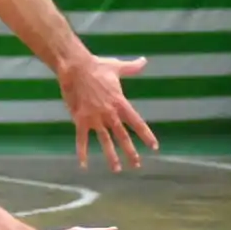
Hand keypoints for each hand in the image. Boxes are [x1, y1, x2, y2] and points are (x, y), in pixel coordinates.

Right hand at [59, 56, 157, 170]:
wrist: (76, 67)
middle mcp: (110, 113)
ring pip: (105, 141)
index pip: (137, 122)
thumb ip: (132, 67)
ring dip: (111, 156)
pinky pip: (82, 139)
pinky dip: (82, 153)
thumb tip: (144, 60)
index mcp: (120, 102)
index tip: (154, 147)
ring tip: (116, 169)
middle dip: (131, 152)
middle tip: (137, 164)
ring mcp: (95, 118)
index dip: (146, 135)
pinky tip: (83, 165)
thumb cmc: (97, 66)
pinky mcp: (80, 119)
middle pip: (123, 136)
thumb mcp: (117, 67)